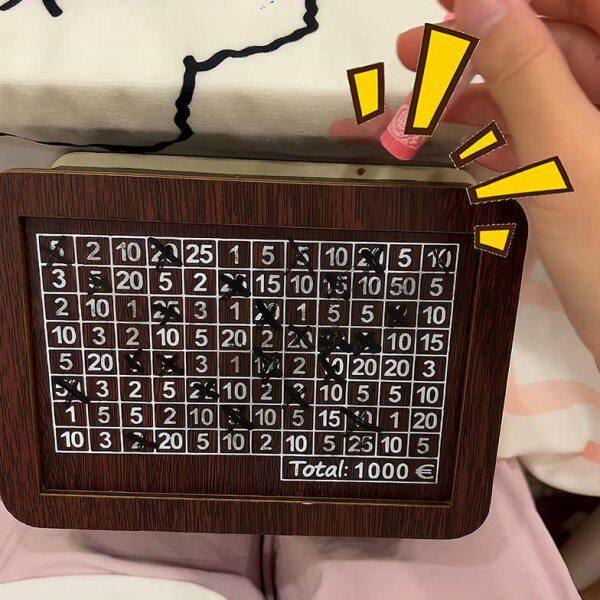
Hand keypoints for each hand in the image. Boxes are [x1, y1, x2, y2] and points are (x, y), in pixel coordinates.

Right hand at [398, 0, 599, 366]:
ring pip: (530, 99)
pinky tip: (452, 152)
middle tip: (410, 55)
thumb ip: (525, 73)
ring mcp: (599, 136)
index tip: (450, 1)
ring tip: (406, 119)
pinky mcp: (583, 170)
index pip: (582, 3)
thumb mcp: (568, 158)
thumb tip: (479, 7)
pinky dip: (489, 146)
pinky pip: (532, 142)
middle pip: (547, 47)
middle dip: (474, 53)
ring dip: (467, 108)